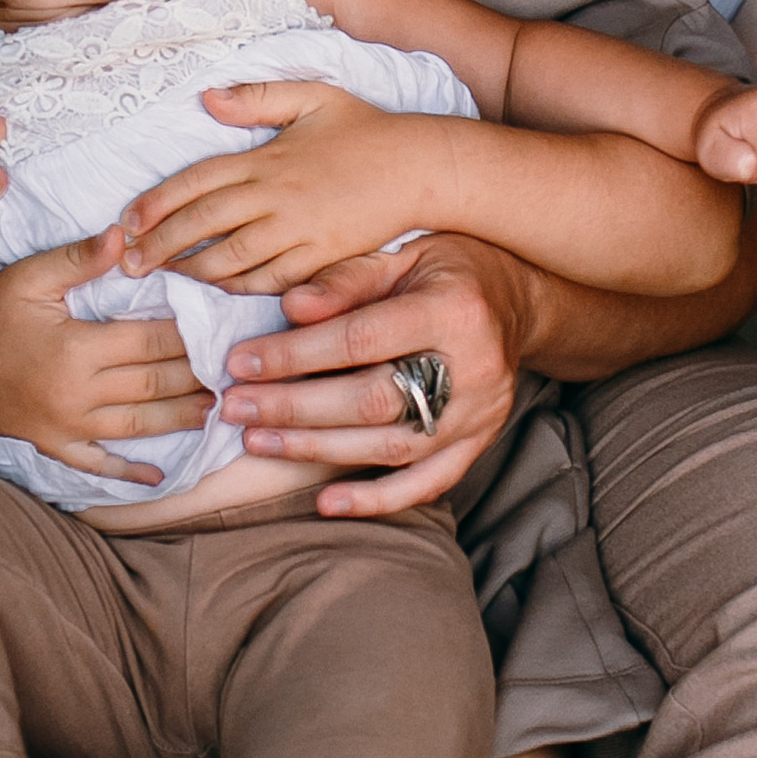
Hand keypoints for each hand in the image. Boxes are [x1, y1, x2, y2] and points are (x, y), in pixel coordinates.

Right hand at [0, 230, 212, 484]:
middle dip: (199, 376)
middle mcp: (76, 394)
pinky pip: (98, 465)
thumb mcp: (29, 277)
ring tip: (218, 408)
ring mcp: (65, 427)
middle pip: (155, 385)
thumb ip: (79, 259)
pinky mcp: (52, 446)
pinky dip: (130, 473)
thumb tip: (124, 236)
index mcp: (75, 348)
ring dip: (182, 419)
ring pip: (139, 426)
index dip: (191, 333)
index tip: (222, 325)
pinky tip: (161, 477)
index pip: (151, 341)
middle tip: (237, 368)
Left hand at [119, 81, 439, 292]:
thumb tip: (208, 98)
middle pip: (204, 224)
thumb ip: (258, 97)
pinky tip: (217, 290)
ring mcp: (298, 231)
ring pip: (231, 258)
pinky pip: (270, 279)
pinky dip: (239, 288)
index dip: (157, 201)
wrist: (420, 168)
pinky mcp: (321, 258)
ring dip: (192, 270)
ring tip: (163, 278)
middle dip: (161, 244)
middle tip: (128, 261)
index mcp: (267, 158)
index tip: (128, 219)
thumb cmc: (366, 129)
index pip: (197, 181)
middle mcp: (277, 197)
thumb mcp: (313, 96)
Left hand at [219, 233, 535, 514]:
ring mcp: (479, 414)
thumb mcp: (404, 253)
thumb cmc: (452, 269)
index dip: (295, 355)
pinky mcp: (478, 443)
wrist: (521, 301)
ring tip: (258, 441)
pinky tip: (326, 504)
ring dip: (317, 449)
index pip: (360, 340)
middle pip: (372, 400)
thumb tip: (291, 308)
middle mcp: (474, 368)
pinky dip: (375, 499)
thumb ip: (349, 279)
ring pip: (391, 448)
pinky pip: (427, 483)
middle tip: (236, 407)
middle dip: (295, 407)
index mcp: (454, 310)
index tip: (240, 363)